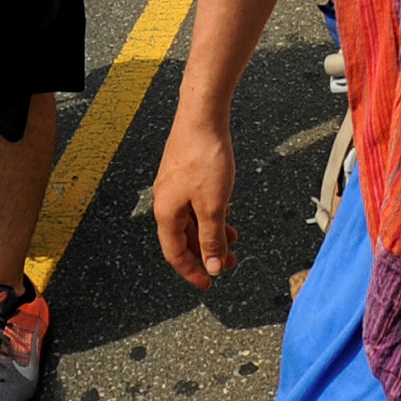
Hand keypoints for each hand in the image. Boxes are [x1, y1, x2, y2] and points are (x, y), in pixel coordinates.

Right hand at [152, 108, 238, 285]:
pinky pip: (195, 203)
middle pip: (185, 238)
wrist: (202, 117)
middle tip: (228, 263)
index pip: (175, 253)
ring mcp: (174, 186)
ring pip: (192, 220)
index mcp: (166, 213)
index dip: (192, 271)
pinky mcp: (184, 173)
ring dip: (212, 233)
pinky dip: (210, 214)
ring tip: (234, 240)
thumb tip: (211, 264)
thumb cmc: (205, 158)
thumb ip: (212, 236)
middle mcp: (165, 201)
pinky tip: (226, 213)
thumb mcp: (213, 205)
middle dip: (207, 252)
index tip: (209, 284)